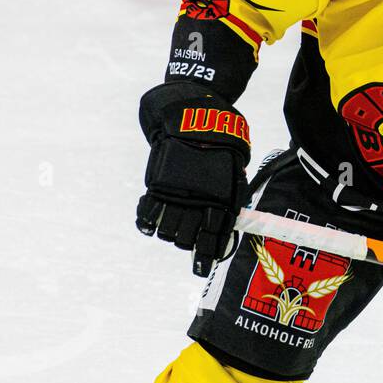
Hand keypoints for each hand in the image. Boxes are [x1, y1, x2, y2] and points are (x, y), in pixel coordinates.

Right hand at [136, 82, 250, 276]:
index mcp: (221, 200)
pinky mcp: (158, 185)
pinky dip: (147, 222)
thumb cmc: (221, 145)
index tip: (202, 267)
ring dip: (169, 233)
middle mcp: (198, 202)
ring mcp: (176, 195)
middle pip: (187, 239)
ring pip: (168, 231)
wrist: (194, 116)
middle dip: (186, 243)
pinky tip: (150, 225)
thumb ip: (232, 197)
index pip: (213, 238)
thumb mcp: (235, 170)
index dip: (206, 256)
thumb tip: (230, 222)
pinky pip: (148, 214)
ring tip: (171, 226)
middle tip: (186, 237)